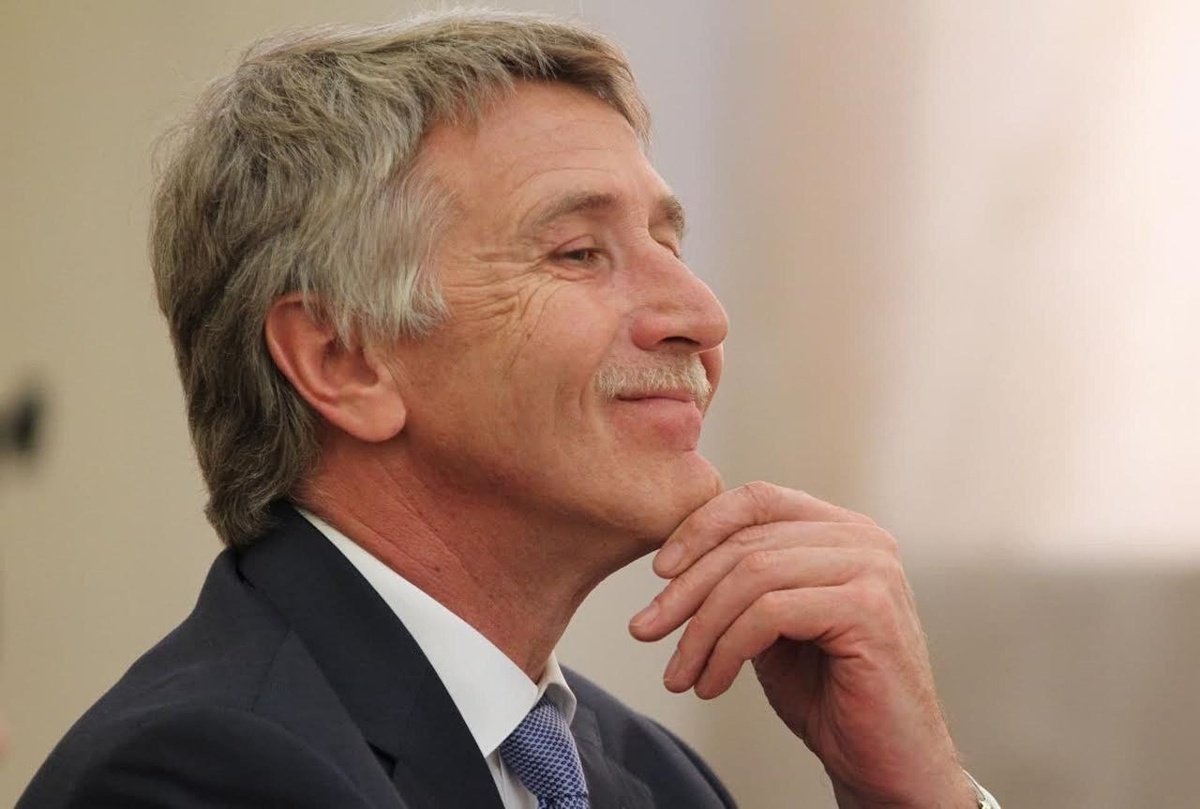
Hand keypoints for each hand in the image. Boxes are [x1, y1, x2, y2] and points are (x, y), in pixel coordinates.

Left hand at [628, 482, 976, 807]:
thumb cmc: (829, 693)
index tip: (658, 572)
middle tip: (646, 630)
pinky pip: (769, 612)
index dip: (700, 528)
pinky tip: (712, 683)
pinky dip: (727, 649)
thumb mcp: (772, 624)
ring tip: (680, 674)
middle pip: (748, 542)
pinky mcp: (868, 608)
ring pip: (752, 575)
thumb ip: (742, 581)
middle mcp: (863, 539)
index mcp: (842, 530)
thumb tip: (673, 562)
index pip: (758, 500)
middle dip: (685, 590)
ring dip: (701, 629)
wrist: (886, 761)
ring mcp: (871, 570)